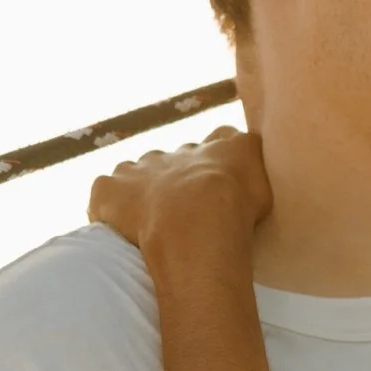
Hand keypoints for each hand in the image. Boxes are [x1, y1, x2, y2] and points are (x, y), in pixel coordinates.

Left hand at [88, 126, 271, 257]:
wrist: (198, 223)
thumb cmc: (238, 210)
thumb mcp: (265, 182)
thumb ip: (254, 169)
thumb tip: (246, 172)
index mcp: (216, 147)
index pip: (221, 141)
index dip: (218, 163)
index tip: (221, 185)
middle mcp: (175, 153)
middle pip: (173, 162)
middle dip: (176, 184)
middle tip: (184, 219)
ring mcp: (138, 169)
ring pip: (136, 175)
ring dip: (141, 195)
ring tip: (149, 227)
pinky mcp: (109, 189)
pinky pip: (105, 195)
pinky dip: (108, 208)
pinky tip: (117, 230)